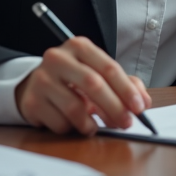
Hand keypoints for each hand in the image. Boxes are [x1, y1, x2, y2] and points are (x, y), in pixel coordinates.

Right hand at [15, 36, 151, 135]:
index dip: (126, 90)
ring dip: (92, 124)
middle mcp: (58, 58)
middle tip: (126, 123)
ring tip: (95, 127)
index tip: (139, 108)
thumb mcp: (98, 73)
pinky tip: (73, 124)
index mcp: (79, 46)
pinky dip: (72, 129)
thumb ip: (126, 84)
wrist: (36, 85)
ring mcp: (42, 79)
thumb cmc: (74, 79)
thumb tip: (144, 102)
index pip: (108, 67)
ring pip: (75, 108)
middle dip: (114, 107)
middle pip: (93, 84)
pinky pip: (60, 123)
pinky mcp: (32, 102)